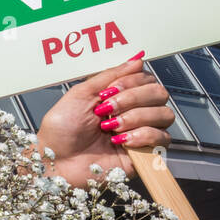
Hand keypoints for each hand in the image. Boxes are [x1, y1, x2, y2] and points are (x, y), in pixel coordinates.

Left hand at [34, 54, 174, 188]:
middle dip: (132, 98)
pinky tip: (120, 141)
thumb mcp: (81, 93)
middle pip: (159, 93)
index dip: (130, 82)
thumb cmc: (62, 130)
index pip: (146, 79)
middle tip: (106, 110)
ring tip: (109, 128)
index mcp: (120, 97)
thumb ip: (110, 75)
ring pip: (164, 114)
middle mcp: (134, 113)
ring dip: (135, 117)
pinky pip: (163, 138)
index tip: (106, 92)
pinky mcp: (144, 155)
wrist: (55, 160)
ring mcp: (141, 133)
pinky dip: (142, 135)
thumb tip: (137, 58)